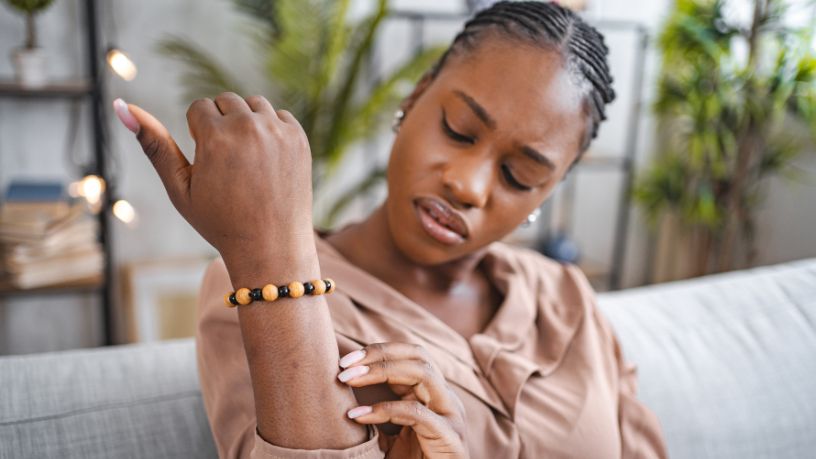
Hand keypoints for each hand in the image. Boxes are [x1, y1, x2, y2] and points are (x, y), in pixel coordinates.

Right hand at [113, 93, 315, 269]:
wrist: (271, 248)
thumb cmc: (220, 222)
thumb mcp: (180, 187)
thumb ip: (154, 144)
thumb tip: (121, 105)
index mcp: (216, 137)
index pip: (199, 107)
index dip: (199, 135)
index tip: (208, 162)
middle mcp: (250, 127)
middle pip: (226, 100)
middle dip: (222, 124)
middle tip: (227, 164)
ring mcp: (279, 132)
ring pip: (255, 104)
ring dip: (247, 123)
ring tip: (246, 161)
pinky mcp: (300, 139)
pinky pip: (280, 116)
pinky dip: (272, 131)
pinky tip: (268, 161)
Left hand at [338, 343, 467, 457]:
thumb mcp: (394, 435)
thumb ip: (382, 413)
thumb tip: (346, 397)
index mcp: (433, 395)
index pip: (410, 355)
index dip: (378, 351)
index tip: (346, 360)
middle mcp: (445, 398)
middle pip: (418, 356)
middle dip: (379, 354)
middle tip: (344, 365)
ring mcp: (451, 415)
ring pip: (422, 373)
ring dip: (381, 371)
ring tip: (348, 379)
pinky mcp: (449, 436)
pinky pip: (416, 412)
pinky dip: (384, 409)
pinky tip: (358, 416)